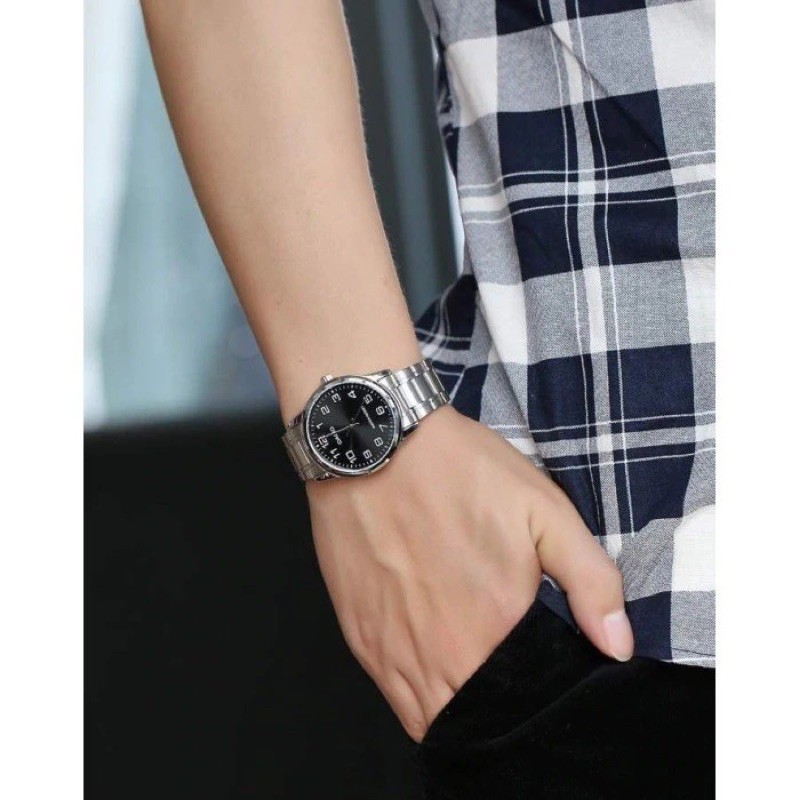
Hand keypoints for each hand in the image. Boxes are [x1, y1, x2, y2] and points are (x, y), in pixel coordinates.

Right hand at [307, 405, 632, 741]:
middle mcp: (441, 655)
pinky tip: (435, 675)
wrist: (374, 443)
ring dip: (458, 716)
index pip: (524, 705)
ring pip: (432, 721)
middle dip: (499, 716)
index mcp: (494, 628)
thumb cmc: (460, 472)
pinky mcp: (360, 637)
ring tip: (476, 686)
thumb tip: (618, 646)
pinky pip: (394, 700)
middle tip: (511, 686)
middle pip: (476, 721)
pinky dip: (418, 703)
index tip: (541, 683)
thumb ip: (590, 582)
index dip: (536, 705)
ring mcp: (393, 651)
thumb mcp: (545, 510)